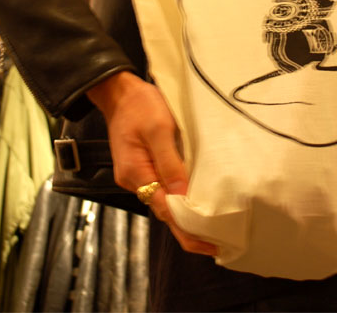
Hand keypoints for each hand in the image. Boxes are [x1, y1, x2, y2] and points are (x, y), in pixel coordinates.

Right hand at [87, 71, 216, 256]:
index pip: (165, 210)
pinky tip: (193, 200)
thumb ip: (170, 162)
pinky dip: (178, 197)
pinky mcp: (142, 166)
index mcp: (136, 173)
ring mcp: (137, 174)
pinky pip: (161, 187)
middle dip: (188, 229)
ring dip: (184, 214)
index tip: (210, 243)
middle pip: (164, 212)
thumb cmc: (140, 105)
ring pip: (163, 201)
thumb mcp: (159, 128)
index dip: (188, 227)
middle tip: (216, 244)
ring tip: (211, 226)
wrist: (119, 91)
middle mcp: (134, 180)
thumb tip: (182, 197)